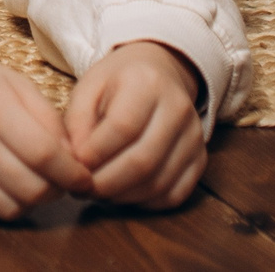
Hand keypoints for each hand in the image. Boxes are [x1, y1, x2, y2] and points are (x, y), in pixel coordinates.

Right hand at [0, 48, 90, 218]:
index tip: (84, 178)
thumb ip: (49, 120)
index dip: (72, 173)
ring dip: (33, 202)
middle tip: (61, 181)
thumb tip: (74, 160)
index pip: (44, 154)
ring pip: (11, 208)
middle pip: (30, 187)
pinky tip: (9, 185)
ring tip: (36, 183)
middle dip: (56, 190)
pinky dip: (6, 204)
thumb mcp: (16, 84)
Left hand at [63, 42, 205, 209]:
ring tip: (98, 191)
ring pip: (159, 183)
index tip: (74, 165)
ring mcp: (194, 136)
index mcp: (146, 82)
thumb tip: (78, 162)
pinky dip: (145, 203)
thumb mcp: (88, 87)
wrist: (159, 72)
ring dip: (122, 196)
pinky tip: (124, 193)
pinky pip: (174, 195)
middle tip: (82, 189)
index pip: (122, 127)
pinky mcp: (200, 159)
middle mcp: (178, 108)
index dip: (95, 154)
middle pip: (143, 161)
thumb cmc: (117, 83)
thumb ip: (76, 121)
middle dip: (106, 183)